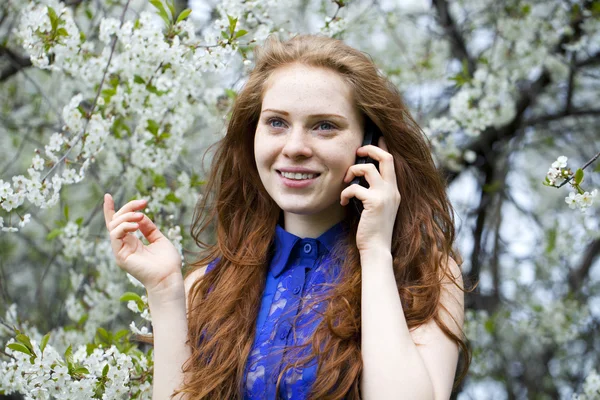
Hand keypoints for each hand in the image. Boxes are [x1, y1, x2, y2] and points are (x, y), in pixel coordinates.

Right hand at [103, 193, 182, 294]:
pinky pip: (115, 235)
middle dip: (127, 208)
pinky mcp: (120, 255)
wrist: (169, 277)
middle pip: (116, 221)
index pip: (117, 224)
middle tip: (143, 202)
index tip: (108, 196)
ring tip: (141, 215)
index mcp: (132, 242)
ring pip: (114, 226)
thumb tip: (140, 215)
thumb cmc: (167, 262)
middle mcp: (123, 246)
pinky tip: (136, 225)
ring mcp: (120, 251)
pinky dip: (124, 226)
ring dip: (127, 216)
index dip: (111, 209)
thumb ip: (148, 228)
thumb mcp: (159, 239)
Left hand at [340, 137, 400, 252]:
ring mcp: (385, 196)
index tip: (375, 138)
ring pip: (368, 168)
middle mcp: (392, 190)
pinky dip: (345, 192)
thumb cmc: (372, 230)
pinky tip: (343, 201)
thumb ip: (373, 192)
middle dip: (370, 149)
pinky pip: (355, 187)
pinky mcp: (375, 203)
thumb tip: (359, 178)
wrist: (376, 249)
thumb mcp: (376, 207)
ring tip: (346, 181)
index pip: (391, 162)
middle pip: (386, 157)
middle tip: (357, 151)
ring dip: (352, 171)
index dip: (382, 147)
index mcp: (393, 190)